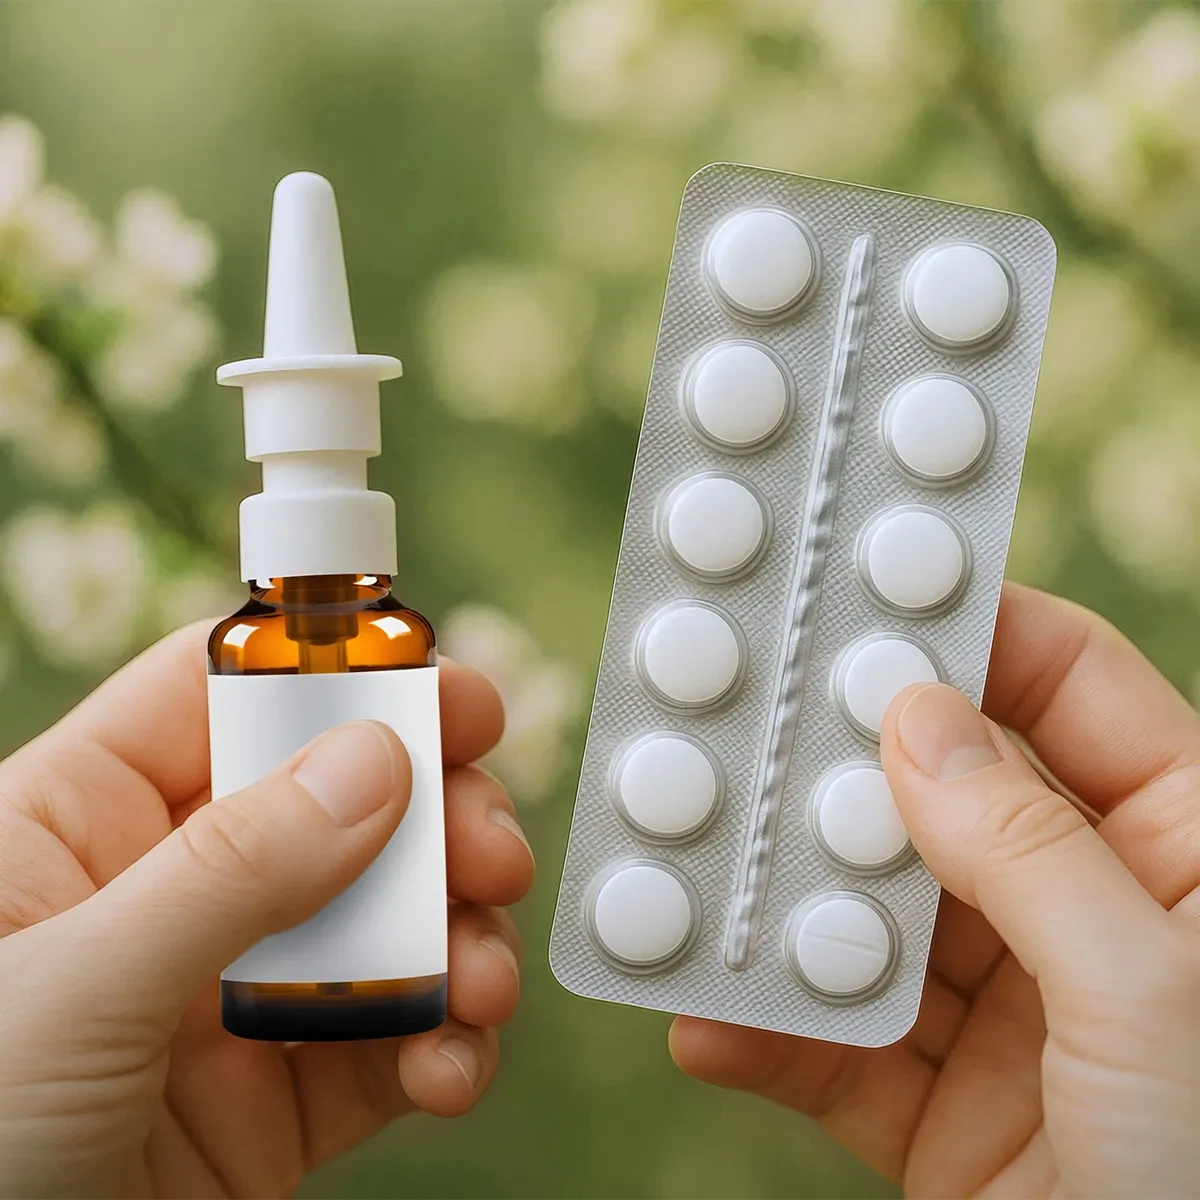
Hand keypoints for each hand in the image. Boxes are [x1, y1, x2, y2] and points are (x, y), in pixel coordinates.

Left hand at [0, 624, 534, 1199]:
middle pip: (335, 798)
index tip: (440, 688)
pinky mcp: (280, 1098)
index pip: (218, 697)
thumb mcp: (70, 993)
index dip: (332, 671)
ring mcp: (231, 996)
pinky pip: (392, 1040)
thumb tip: (372, 762)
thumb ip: (229, 872)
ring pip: (386, 916)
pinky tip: (448, 1064)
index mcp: (77, 826)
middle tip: (487, 847)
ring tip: (480, 979)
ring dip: (459, 935)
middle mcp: (166, 895)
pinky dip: (444, 1042)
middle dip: (434, 816)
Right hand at [671, 583, 1199, 1197]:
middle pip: (943, 796)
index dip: (966, 635)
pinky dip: (769, 1035)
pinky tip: (703, 1021)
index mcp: (1187, 854)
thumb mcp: (1151, 1002)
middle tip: (738, 722)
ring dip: (781, 903)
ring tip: (692, 870)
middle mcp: (1093, 917)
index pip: (1070, 689)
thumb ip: (1027, 849)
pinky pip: (839, 1047)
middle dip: (838, 768)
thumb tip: (917, 719)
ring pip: (873, 917)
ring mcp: (1014, 1015)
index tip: (855, 599)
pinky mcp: (945, 1112)